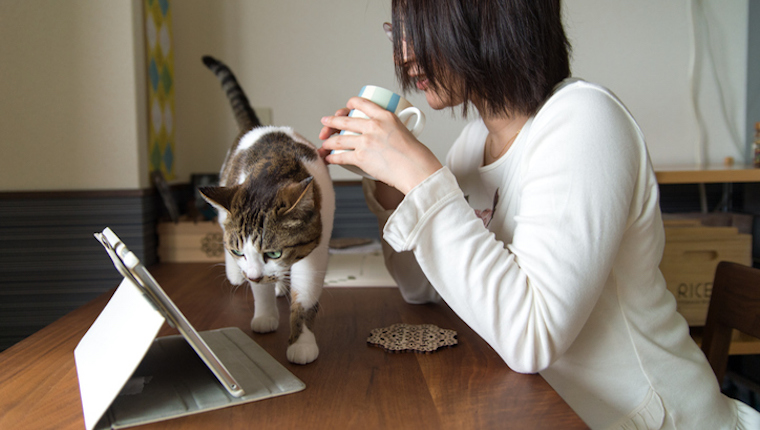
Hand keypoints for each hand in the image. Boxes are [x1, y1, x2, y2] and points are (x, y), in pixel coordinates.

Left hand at [320, 97, 441, 193]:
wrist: (417, 169)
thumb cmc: (415, 155)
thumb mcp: (405, 131)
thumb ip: (391, 130)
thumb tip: (383, 138)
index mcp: (386, 116)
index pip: (363, 103)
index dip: (351, 104)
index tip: (347, 108)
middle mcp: (374, 125)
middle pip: (345, 120)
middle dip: (332, 121)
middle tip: (325, 122)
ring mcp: (366, 141)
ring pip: (339, 139)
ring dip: (328, 141)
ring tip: (324, 142)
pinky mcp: (361, 157)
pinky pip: (341, 156)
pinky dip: (332, 157)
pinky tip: (329, 158)